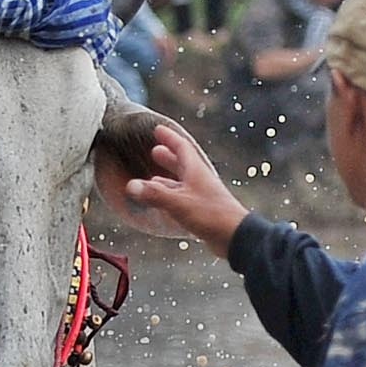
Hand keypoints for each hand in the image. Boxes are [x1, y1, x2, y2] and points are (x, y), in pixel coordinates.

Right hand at [101, 115, 248, 248]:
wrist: (234, 236)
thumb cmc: (210, 215)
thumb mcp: (178, 202)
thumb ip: (154, 194)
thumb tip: (131, 186)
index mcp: (196, 172)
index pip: (182, 148)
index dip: (170, 138)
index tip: (158, 130)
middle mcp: (200, 180)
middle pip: (182, 164)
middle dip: (167, 157)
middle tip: (155, 151)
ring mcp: (202, 196)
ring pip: (182, 183)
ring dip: (167, 179)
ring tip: (152, 179)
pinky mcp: (202, 211)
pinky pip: (183, 199)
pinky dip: (171, 197)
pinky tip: (163, 204)